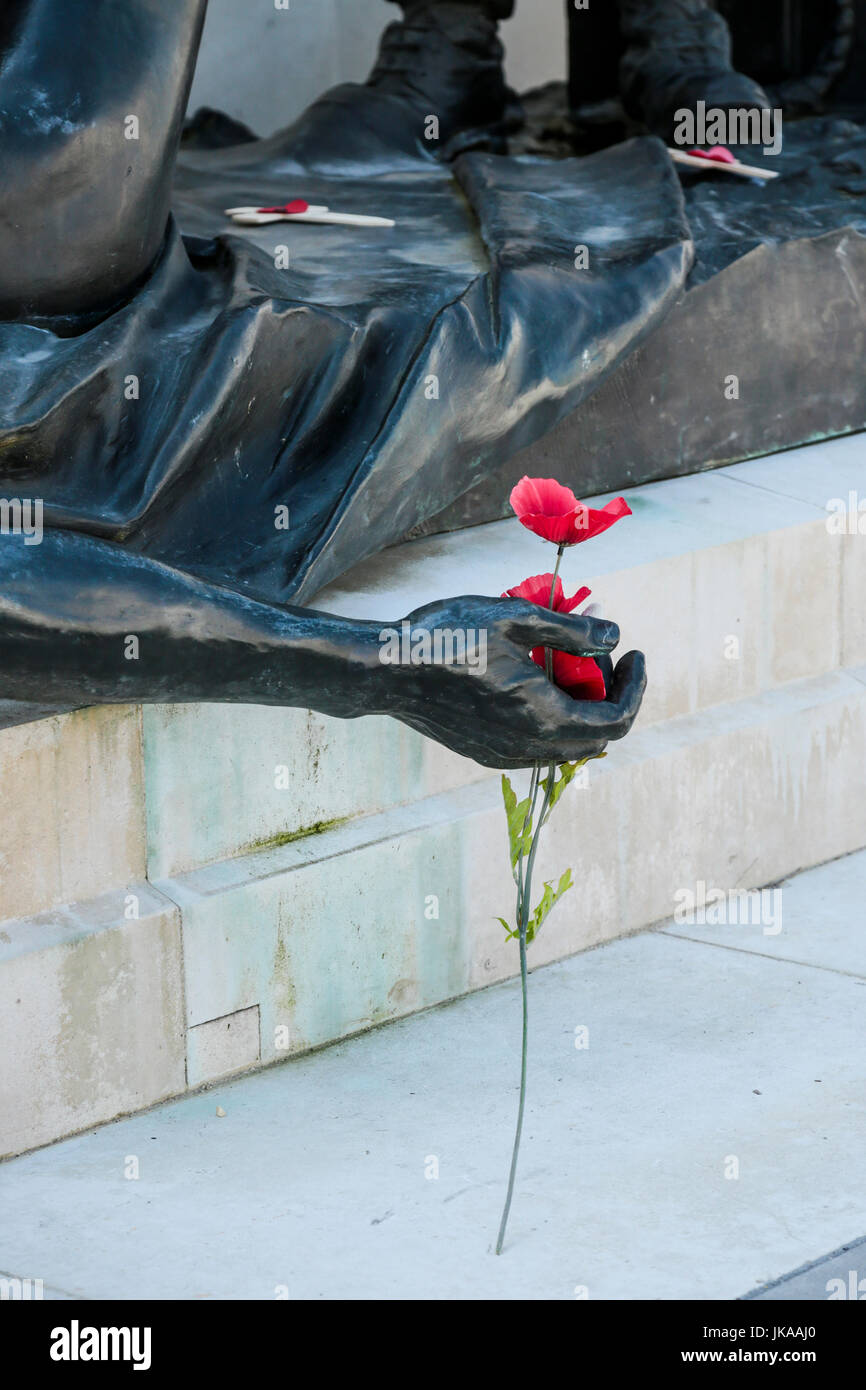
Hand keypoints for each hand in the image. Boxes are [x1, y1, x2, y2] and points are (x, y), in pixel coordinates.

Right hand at [383, 595, 645, 767]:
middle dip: (611, 695)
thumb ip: (572, 630)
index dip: (635, 687)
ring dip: (582, 708)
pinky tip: (535, 682)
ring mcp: (506, 755)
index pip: (617, 719)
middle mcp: (530, 746)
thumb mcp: (515, 617)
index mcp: (545, 715)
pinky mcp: (485, 754)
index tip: (633, 653)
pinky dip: (553, 719)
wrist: (388, 670)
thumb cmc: (448, 636)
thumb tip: (613, 635)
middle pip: (597, 737)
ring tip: (568, 664)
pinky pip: (538, 746)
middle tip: (601, 654)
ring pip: (568, 745)